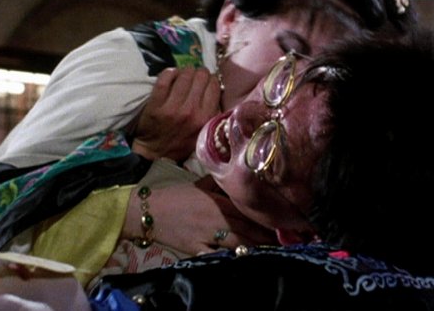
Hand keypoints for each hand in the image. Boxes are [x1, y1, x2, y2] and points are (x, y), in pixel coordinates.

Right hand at [122, 178, 277, 255]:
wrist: (148, 211)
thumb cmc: (175, 196)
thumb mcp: (199, 184)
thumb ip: (218, 182)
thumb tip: (235, 174)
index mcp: (218, 201)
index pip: (248, 209)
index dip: (266, 217)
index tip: (283, 220)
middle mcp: (216, 218)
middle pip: (248, 228)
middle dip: (267, 235)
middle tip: (285, 239)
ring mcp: (206, 235)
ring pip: (237, 243)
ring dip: (255, 247)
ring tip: (271, 250)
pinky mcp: (196, 249)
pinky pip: (216, 256)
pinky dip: (229, 258)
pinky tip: (242, 259)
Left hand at [132, 67, 220, 161]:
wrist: (155, 154)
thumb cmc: (181, 142)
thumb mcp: (204, 131)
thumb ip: (213, 112)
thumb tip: (216, 87)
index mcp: (205, 118)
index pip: (214, 85)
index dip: (211, 80)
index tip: (206, 82)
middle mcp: (191, 111)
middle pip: (201, 76)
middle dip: (199, 74)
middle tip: (195, 78)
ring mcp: (172, 107)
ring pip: (185, 74)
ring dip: (185, 72)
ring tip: (183, 77)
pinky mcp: (156, 104)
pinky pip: (165, 77)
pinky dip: (170, 73)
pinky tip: (171, 76)